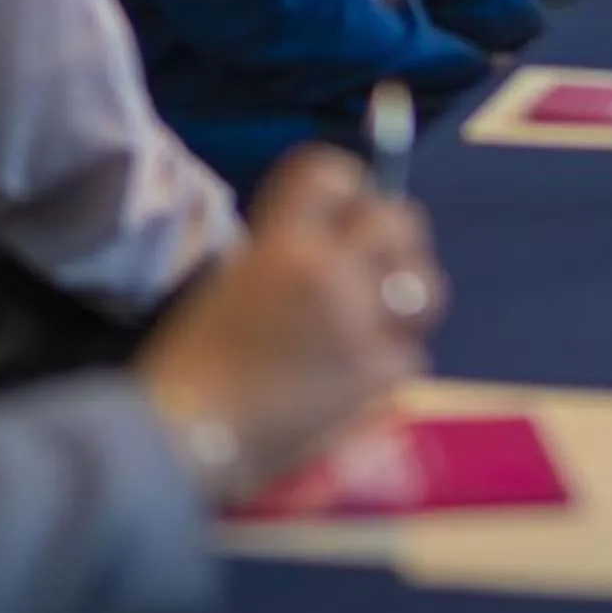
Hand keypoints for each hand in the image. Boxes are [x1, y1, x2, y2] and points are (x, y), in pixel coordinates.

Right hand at [135, 147, 443, 505]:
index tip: (346, 209)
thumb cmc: (195, 365)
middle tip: (381, 261)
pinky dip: (388, 365)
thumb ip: (289, 255)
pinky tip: (358, 378)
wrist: (188, 438)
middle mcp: (327, 270)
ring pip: (423, 286)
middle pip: (397, 219)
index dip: (346, 189)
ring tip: (384, 319)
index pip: (335, 174)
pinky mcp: (377, 375)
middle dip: (394, 237)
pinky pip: (408, 354)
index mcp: (281, 242)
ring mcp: (358, 323)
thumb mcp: (235, 281)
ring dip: (409, 300)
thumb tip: (336, 242)